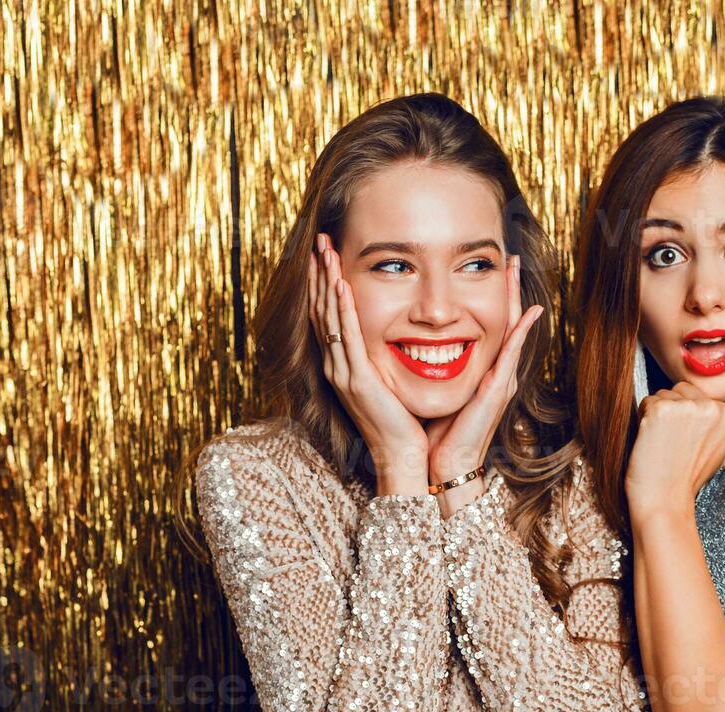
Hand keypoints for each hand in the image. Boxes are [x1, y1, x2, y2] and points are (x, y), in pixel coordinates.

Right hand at [310, 233, 428, 493]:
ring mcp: (344, 373)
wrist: (403, 457)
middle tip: (319, 241)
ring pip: (330, 319)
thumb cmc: (404, 423)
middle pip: (322, 310)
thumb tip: (395, 335)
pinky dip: (343, 309)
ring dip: (327, 282)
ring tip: (325, 252)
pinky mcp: (357, 380)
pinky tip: (340, 285)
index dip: (325, 284)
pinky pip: (347, 337)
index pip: (330, 316)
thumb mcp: (390, 382)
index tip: (326, 255)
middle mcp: (338, 367)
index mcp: (346, 366)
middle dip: (320, 274)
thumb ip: (385, 358)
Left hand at [425, 253, 543, 484]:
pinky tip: (529, 310)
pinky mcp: (499, 389)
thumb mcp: (436, 393)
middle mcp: (497, 372)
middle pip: (507, 320)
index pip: (489, 326)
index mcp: (482, 372)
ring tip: (516, 269)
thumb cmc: (438, 433)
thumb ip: (434, 371)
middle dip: (510, 288)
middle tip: (512, 257)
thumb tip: (421, 351)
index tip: (492, 270)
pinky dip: (522, 330)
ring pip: (514, 329)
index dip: (492, 298)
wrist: (445, 465)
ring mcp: (502, 379)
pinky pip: (513, 353)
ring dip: (516, 297)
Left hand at [625, 381, 724, 519]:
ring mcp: (687, 407)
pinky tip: (652, 442)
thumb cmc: (686, 479)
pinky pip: (646, 402)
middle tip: (673, 442)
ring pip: (662, 394)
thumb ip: (715, 424)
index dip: (687, 418)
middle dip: (673, 410)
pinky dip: (643, 420)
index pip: (699, 396)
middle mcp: (713, 408)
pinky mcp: (662, 410)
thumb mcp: (717, 451)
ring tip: (663, 444)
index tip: (688, 442)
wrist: (666, 502)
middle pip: (681, 390)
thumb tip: (708, 404)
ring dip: (657, 416)